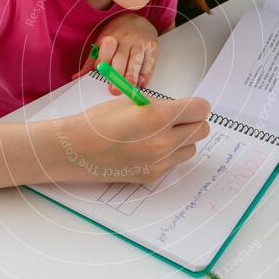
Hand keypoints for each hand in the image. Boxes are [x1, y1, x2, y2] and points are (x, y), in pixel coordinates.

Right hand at [46, 95, 210, 183]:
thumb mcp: (132, 103)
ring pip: (191, 148)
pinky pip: (174, 162)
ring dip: (183, 139)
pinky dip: (169, 154)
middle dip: (193, 121)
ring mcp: (160, 162)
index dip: (196, 105)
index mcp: (158, 116)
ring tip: (161, 134)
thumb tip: (179, 109)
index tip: (190, 105)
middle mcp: (163, 142)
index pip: (200, 109)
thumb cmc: (99, 122)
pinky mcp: (153, 175)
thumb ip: (160, 106)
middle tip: (177, 118)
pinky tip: (149, 148)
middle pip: (202, 130)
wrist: (77, 150)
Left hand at [72, 14, 159, 94]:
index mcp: (110, 37)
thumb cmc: (117, 34)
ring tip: (129, 88)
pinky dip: (145, 75)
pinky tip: (140, 84)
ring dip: (132, 75)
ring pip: (136, 61)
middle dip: (117, 74)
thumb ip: (91, 62)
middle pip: (121, 58)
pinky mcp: (153, 49)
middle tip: (114, 90)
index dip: (103, 62)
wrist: (138, 20)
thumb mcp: (102, 42)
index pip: (106, 50)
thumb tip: (77, 77)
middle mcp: (126, 39)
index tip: (100, 73)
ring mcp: (140, 43)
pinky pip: (149, 64)